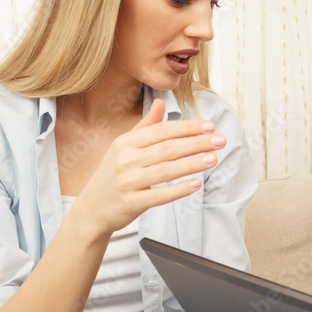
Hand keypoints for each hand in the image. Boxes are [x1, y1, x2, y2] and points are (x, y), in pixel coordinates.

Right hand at [75, 99, 225, 236]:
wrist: (91, 208)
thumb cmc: (112, 174)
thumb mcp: (123, 147)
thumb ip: (144, 126)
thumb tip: (160, 102)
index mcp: (125, 143)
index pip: (162, 131)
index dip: (187, 127)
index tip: (209, 126)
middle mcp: (125, 160)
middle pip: (168, 148)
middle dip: (197, 143)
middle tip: (220, 140)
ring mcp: (128, 182)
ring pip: (166, 170)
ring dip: (193, 164)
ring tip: (213, 159)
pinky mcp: (131, 202)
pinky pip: (160, 195)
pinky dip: (179, 189)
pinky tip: (196, 184)